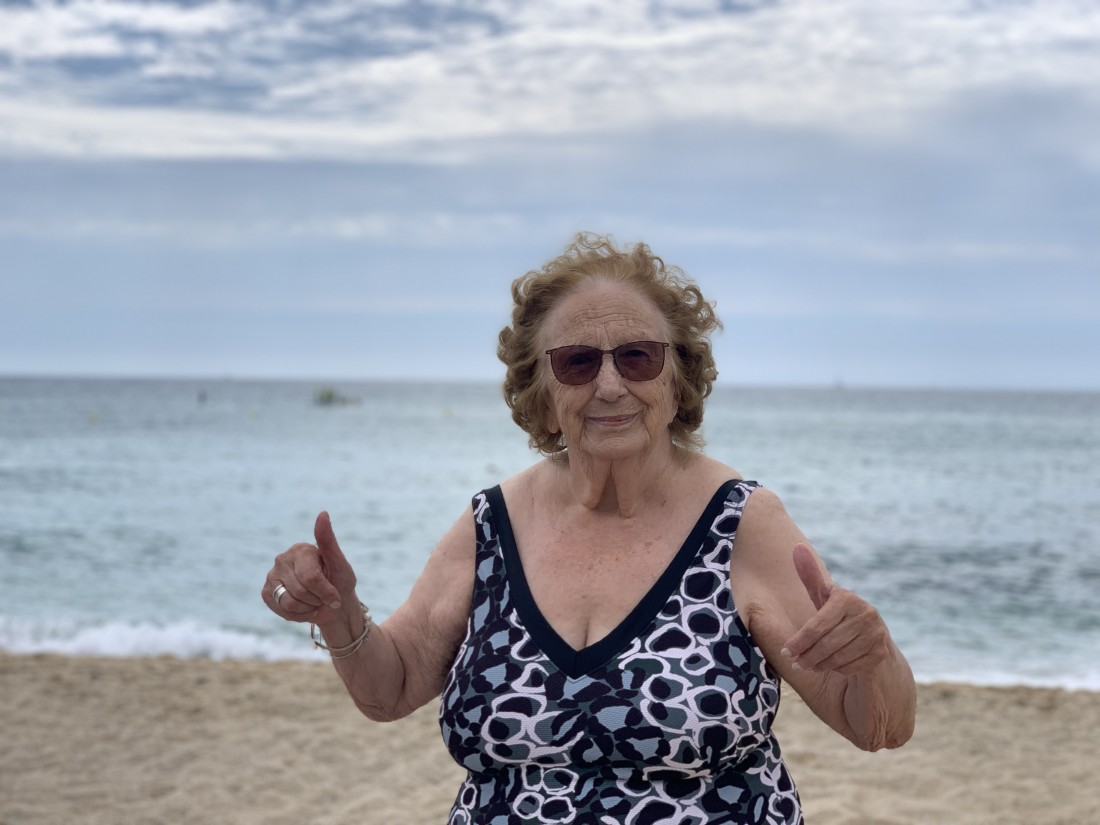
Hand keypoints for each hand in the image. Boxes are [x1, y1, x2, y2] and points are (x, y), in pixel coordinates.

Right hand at [262, 511, 357, 623]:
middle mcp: (282, 559)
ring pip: (289, 602)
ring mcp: (271, 575)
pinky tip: (304, 607)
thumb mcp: (340, 564)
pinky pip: (281, 610)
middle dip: (317, 600)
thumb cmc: (339, 582)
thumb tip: (323, 513)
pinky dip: (297, 615)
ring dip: (308, 608)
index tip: (336, 598)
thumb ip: (328, 541)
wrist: (332, 605)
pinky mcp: (266, 592)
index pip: (311, 577)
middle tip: (324, 598)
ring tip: (314, 601)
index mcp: (300, 549)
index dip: (326, 593)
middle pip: (300, 591)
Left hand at [781, 544, 889, 675]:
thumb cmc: (839, 616)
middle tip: (795, 663)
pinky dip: (837, 669)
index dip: (798, 640)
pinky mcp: (881, 653)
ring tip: (808, 665)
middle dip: (807, 656)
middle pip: (826, 644)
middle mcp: (866, 613)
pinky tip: (831, 666)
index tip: (785, 652)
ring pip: (837, 658)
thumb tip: (797, 547)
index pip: (816, 625)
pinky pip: (850, 667)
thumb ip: (810, 576)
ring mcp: (876, 634)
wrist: (872, 638)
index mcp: (847, 598)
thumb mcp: (824, 597)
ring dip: (818, 664)